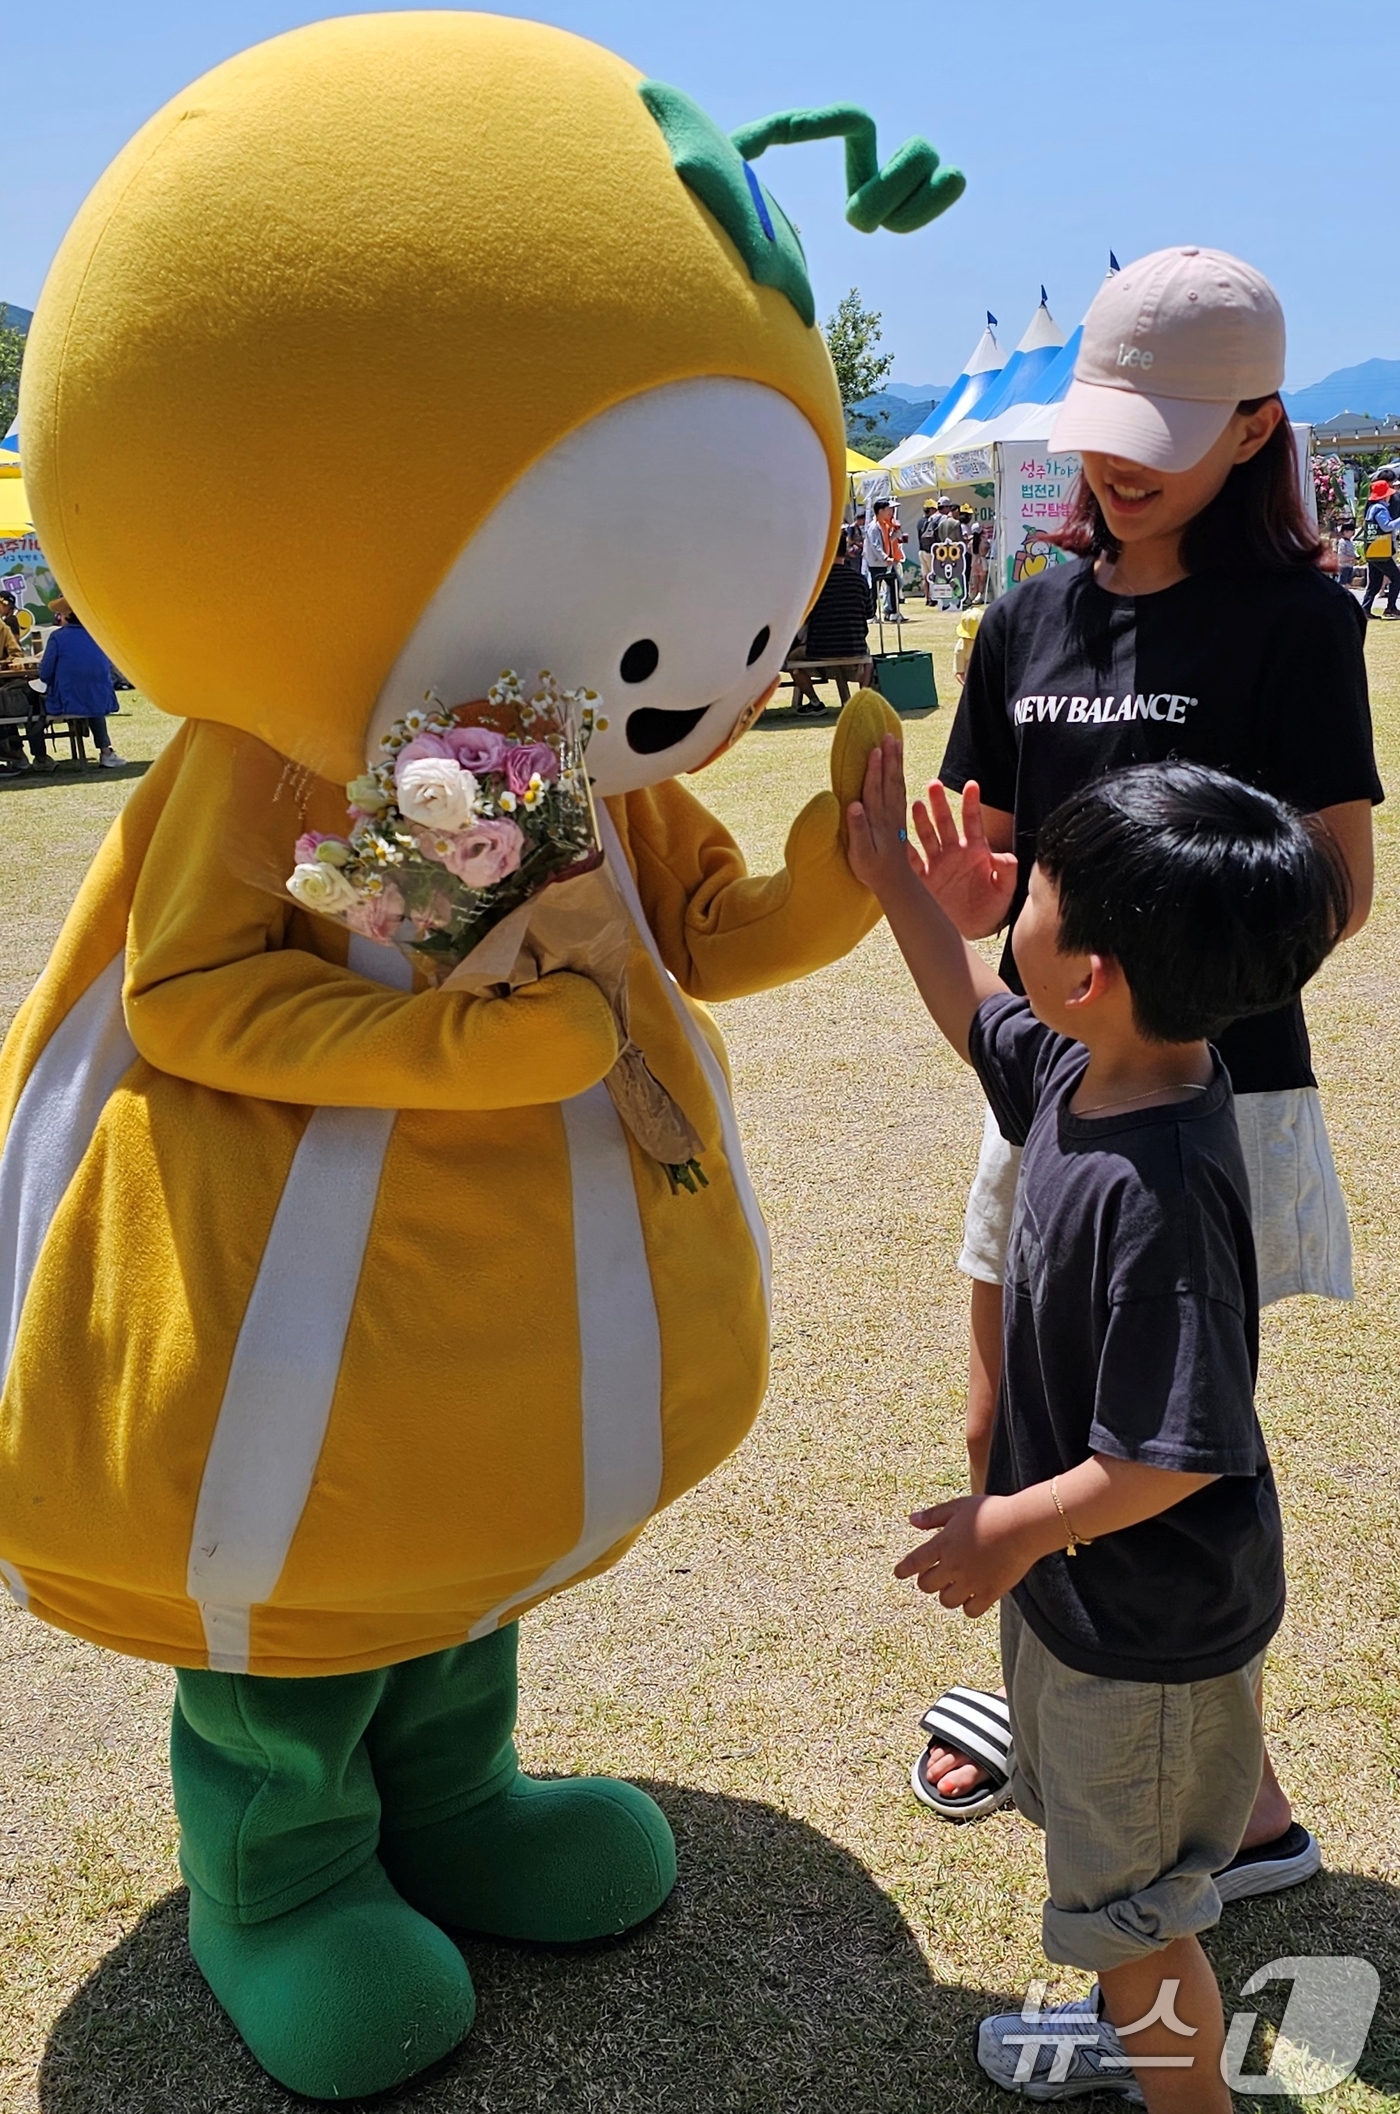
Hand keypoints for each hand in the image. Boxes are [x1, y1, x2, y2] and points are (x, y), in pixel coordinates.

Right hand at [845, 734, 913, 900]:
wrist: (894, 881)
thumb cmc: (871, 869)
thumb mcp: (860, 854)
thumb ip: (857, 829)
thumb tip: (854, 805)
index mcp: (877, 820)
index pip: (875, 789)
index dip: (874, 769)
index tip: (875, 749)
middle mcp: (888, 814)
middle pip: (889, 781)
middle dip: (889, 758)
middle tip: (888, 736)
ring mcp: (895, 814)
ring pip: (897, 783)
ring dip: (896, 762)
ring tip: (895, 742)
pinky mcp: (898, 817)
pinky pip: (900, 790)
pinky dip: (899, 774)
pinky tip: (898, 765)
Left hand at [893, 1493, 1034, 1617]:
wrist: (1023, 1526)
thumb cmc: (992, 1511)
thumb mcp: (959, 1507)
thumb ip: (933, 1516)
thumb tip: (911, 1520)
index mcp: (942, 1544)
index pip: (913, 1563)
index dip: (903, 1569)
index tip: (899, 1573)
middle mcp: (953, 1566)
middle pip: (926, 1585)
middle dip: (928, 1580)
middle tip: (935, 1574)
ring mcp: (971, 1582)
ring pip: (946, 1601)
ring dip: (947, 1593)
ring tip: (956, 1584)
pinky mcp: (990, 1593)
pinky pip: (970, 1611)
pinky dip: (968, 1606)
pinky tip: (973, 1596)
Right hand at [910, 780, 1017, 938]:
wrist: (974, 929)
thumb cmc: (992, 907)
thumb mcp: (1004, 890)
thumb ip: (1007, 871)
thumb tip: (1006, 857)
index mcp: (975, 850)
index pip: (973, 821)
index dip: (972, 803)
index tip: (972, 785)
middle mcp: (953, 852)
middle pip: (945, 822)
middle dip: (939, 804)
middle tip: (934, 784)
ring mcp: (936, 864)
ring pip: (926, 836)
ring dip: (921, 821)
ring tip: (916, 805)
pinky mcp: (923, 879)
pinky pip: (911, 861)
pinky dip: (904, 850)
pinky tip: (897, 837)